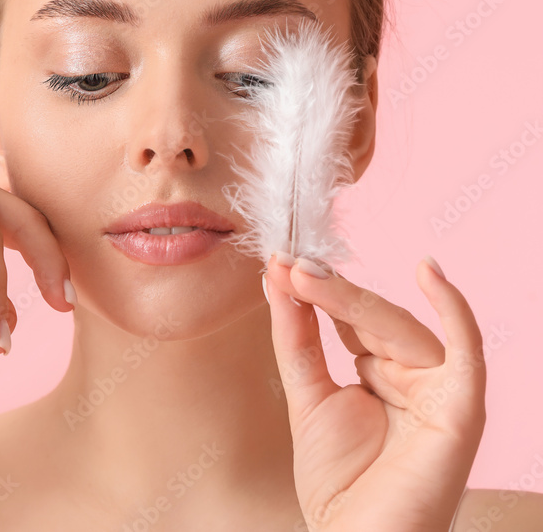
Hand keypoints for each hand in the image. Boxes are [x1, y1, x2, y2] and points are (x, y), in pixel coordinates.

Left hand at [263, 253, 485, 531]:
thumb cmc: (339, 483)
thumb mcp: (307, 397)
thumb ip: (296, 339)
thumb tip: (278, 278)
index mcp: (381, 373)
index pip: (352, 319)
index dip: (319, 290)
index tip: (280, 262)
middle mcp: (414, 377)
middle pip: (376, 320)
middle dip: (330, 291)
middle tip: (289, 265)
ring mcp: (439, 391)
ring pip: (402, 329)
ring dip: (352, 300)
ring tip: (306, 277)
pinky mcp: (460, 410)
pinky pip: (467, 353)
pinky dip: (454, 309)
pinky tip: (428, 272)